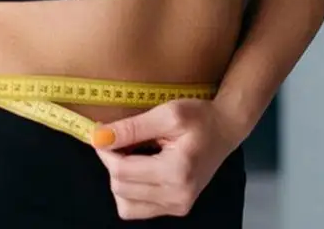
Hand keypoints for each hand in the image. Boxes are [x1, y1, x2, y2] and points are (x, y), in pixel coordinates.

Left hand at [92, 98, 246, 219]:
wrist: (225, 130)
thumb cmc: (199, 117)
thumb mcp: (167, 114)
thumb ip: (132, 127)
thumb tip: (98, 137)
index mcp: (176, 173)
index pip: (122, 171)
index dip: (105, 150)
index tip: (102, 131)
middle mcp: (177, 197)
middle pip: (120, 188)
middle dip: (111, 162)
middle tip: (118, 139)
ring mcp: (178, 207)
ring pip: (125, 204)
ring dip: (119, 178)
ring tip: (131, 154)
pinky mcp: (176, 209)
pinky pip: (137, 209)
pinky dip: (130, 191)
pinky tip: (139, 168)